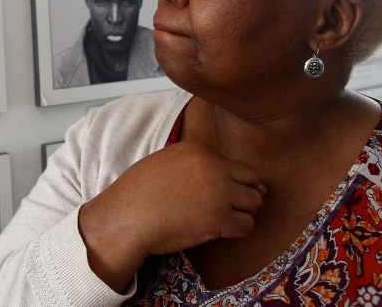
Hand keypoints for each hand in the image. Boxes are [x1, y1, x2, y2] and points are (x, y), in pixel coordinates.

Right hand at [78, 141, 265, 292]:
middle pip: (252, 180)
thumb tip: (221, 174)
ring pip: (255, 202)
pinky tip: (218, 231)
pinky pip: (247, 225)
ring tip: (222, 220)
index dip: (231, 182)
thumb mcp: (165, 162)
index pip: (236, 165)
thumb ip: (194, 163)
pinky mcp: (219, 219)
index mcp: (199, 150)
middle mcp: (213, 167)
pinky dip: (236, 231)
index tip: (219, 194)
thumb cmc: (138, 193)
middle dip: (244, 195)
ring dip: (242, 213)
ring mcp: (219, 193)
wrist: (126, 219)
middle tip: (229, 207)